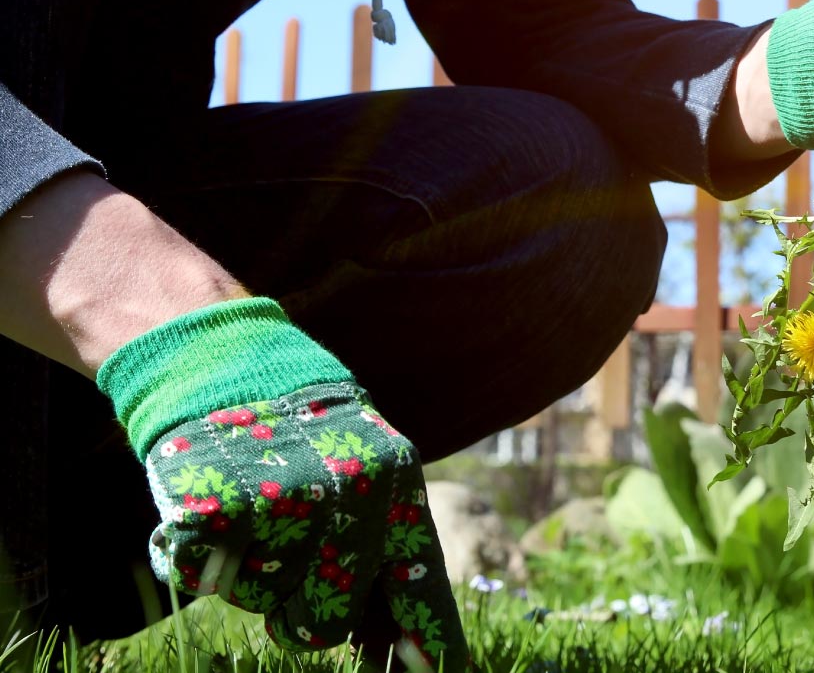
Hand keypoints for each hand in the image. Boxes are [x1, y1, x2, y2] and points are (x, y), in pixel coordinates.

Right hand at [97, 299, 467, 670]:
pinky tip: (214, 507)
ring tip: (253, 510)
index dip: (426, 644)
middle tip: (286, 561)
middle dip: (301, 611)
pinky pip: (206, 579)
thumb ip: (382, 547)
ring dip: (249, 576)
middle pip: (327, 622)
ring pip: (262, 604)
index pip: (417, 587)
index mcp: (396, 486)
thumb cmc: (303, 433)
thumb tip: (406, 652)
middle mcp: (349, 494)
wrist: (225, 357)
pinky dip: (200, 557)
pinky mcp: (218, 508)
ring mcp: (283, 502)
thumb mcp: (364, 470)